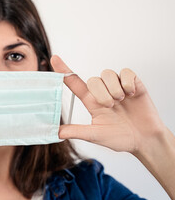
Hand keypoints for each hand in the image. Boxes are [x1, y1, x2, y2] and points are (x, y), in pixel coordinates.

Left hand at [51, 55, 165, 153]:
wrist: (145, 140)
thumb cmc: (120, 138)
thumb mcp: (95, 136)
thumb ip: (77, 131)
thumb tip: (56, 132)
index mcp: (92, 102)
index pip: (74, 83)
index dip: (64, 71)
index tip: (54, 58)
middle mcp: (103, 91)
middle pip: (93, 79)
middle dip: (101, 93)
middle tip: (110, 106)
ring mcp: (118, 86)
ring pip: (107, 74)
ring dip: (113, 88)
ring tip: (121, 101)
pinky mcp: (133, 83)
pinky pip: (126, 72)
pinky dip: (127, 83)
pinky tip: (132, 94)